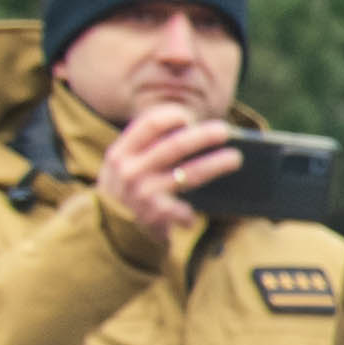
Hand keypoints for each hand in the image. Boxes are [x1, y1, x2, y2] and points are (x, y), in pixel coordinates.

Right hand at [97, 105, 243, 239]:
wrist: (108, 228)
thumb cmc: (130, 187)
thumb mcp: (127, 163)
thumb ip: (150, 147)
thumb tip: (199, 130)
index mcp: (122, 151)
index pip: (150, 123)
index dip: (173, 116)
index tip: (191, 117)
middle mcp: (129, 170)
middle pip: (176, 145)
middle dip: (204, 136)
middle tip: (224, 131)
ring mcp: (141, 193)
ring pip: (189, 173)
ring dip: (216, 164)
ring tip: (235, 158)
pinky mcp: (154, 215)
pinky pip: (182, 209)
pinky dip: (189, 214)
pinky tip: (192, 217)